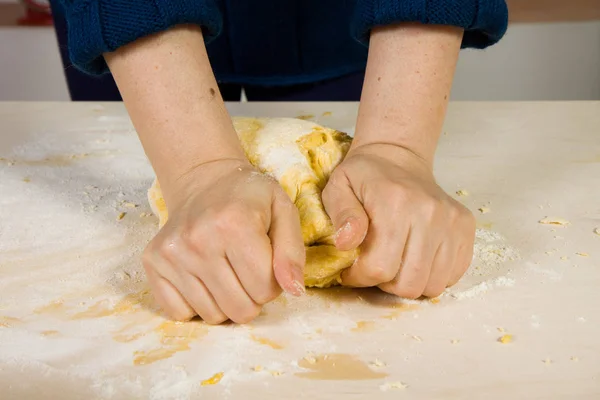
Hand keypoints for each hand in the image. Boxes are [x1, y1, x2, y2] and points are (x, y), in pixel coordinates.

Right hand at [142, 159, 304, 323]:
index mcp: (235, 224)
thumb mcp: (283, 212)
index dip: (273, 281)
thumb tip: (293, 290)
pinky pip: (179, 313)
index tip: (265, 261)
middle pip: (240, 310)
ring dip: (226, 301)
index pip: (265, 290)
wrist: (205, 180)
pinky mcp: (152, 262)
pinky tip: (203, 276)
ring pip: (212, 316)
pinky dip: (196, 304)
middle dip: (251, 296)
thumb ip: (292, 252)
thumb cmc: (249, 198)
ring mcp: (171, 253)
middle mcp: (198, 239)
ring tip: (226, 270)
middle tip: (246, 269)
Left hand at [322, 143, 474, 297]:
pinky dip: (432, 276)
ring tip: (396, 262)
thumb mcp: (338, 188)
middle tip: (376, 265)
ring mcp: (452, 221)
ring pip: (433, 286)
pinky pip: (453, 275)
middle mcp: (430, 212)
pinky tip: (416, 257)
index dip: (360, 277)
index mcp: (395, 203)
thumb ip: (342, 215)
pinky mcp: (466, 228)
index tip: (352, 269)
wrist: (398, 158)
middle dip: (386, 283)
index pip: (379, 267)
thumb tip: (346, 243)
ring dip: (409, 282)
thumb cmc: (364, 177)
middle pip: (409, 284)